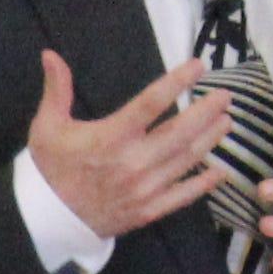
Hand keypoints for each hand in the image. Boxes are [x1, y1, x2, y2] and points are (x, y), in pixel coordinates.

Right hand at [22, 50, 230, 242]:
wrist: (46, 219)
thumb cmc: (50, 168)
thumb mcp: (47, 126)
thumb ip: (56, 89)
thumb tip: (49, 53)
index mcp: (110, 137)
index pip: (151, 102)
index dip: (177, 82)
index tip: (199, 66)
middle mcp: (132, 162)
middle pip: (180, 131)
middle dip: (207, 111)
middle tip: (226, 96)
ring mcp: (143, 189)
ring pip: (186, 160)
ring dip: (210, 139)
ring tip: (226, 122)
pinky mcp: (147, 211)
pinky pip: (182, 196)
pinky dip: (203, 184)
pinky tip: (220, 171)